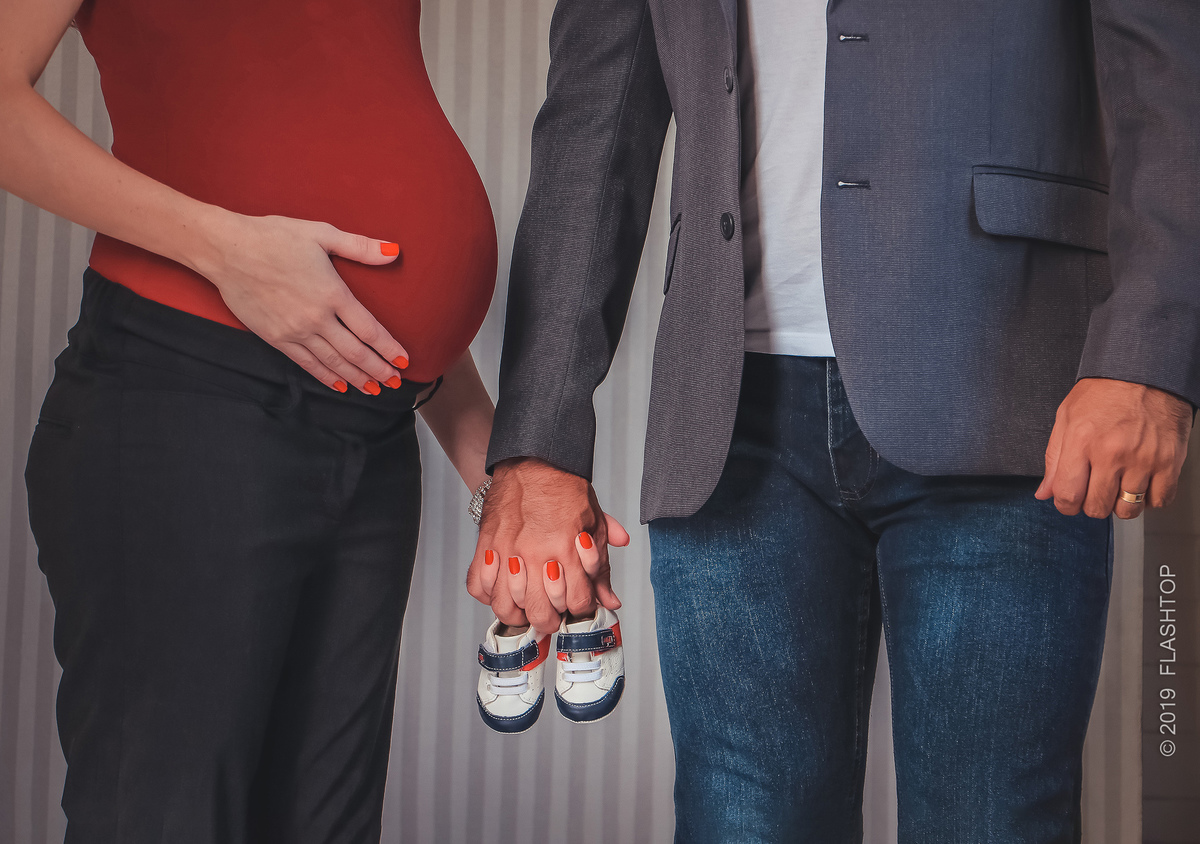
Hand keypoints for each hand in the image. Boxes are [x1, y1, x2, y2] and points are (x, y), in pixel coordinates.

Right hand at [198, 212, 409, 393]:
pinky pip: (306, 363)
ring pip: (333, 362)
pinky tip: (340, 386)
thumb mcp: (321, 233)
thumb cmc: (275, 237)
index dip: (389, 348)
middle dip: (378, 370)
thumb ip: (360, 246)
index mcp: (332, 294)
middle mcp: (316, 318)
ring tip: (374, 389)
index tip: (404, 360)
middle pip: (355, 352)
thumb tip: (395, 251)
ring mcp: (295, 331)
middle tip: (396, 382)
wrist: (227, 250)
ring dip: (356, 378)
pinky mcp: (276, 338)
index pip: (369, 329)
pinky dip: (325, 377)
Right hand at [466, 457, 629, 633]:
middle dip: (551, 620)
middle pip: (541, 614)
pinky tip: (502, 589)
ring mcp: (507, 552)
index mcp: (568, 549)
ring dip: (519, 613)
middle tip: (552, 614)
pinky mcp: (486, 546)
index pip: (577, 603)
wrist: (534, 461)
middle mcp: (537, 555)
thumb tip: (611, 601)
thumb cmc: (564, 489)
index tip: (577, 604)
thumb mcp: (594, 525)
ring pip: (507, 607)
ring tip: (527, 607)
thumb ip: (602, 567)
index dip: (580, 609)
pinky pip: (479, 587)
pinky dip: (489, 595)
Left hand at [1036, 378, 1192, 518]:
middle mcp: (1112, 453)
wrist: (1145, 371)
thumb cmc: (1104, 392)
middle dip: (1091, 505)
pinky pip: (1159, 500)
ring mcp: (1143, 459)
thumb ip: (1054, 459)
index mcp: (1081, 441)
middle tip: (1094, 490)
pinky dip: (1149, 498)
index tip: (1069, 501)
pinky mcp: (1169, 461)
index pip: (1067, 495)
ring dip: (1120, 505)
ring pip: (1128, 509)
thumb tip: (1045, 493)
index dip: (1065, 505)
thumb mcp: (1066, 418)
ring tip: (1118, 487)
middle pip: (1097, 507)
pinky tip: (1141, 483)